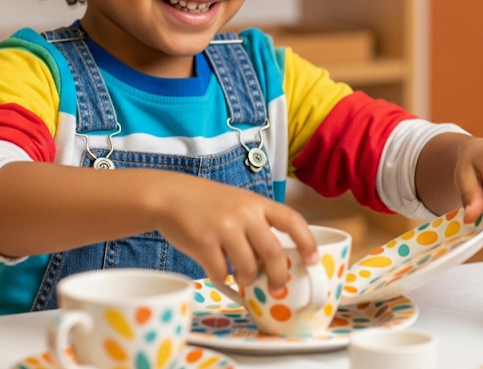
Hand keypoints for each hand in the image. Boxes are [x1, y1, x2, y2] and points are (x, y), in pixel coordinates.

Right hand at [148, 172, 317, 291]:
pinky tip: (217, 269)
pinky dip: (222, 277)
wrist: (168, 196)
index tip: (313, 260)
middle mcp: (244, 214)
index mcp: (257, 203)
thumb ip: (257, 224)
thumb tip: (275, 260)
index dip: (307, 242)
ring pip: (249, 268)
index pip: (292, 220)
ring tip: (239, 275)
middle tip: (276, 287)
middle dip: (278, 276)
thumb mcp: (238, 203)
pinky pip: (221, 272)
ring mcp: (224, 228)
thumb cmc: (206, 203)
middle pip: (274, 253)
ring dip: (246, 279)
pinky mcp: (203, 242)